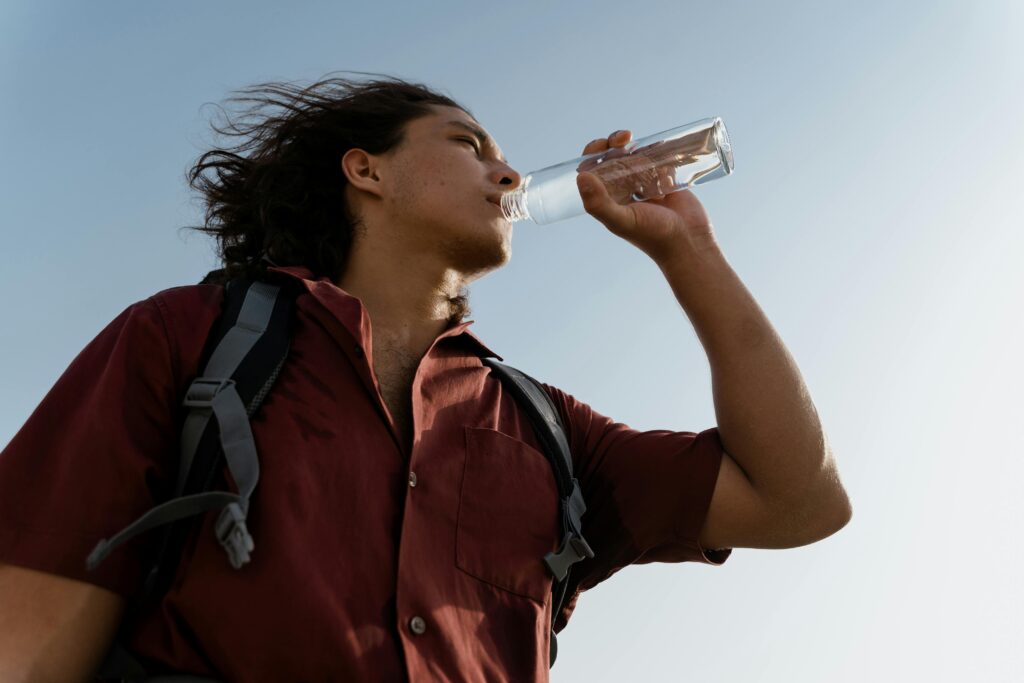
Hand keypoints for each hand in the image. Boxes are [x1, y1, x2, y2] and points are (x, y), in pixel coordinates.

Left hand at [576, 129, 717, 264]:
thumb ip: (599, 203)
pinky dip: (660, 156)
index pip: (592, 169)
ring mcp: (644, 185)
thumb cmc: (653, 236)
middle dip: (616, 144)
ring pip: (635, 157)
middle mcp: (623, 191)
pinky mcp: (664, 181)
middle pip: (613, 158)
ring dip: (639, 151)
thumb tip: (581, 177)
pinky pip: (658, 159)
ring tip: (647, 158)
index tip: (603, 144)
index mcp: (608, 199)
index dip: (593, 153)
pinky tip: (664, 168)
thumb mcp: (623, 220)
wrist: (689, 242)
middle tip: (625, 138)